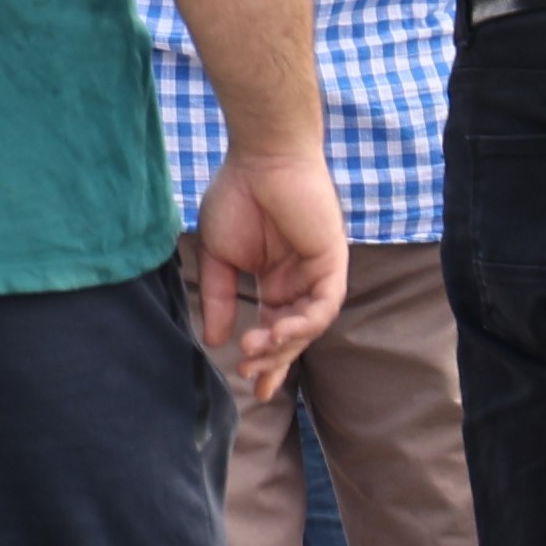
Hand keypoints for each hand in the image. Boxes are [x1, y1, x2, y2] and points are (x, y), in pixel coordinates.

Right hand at [192, 146, 350, 401]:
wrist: (259, 160)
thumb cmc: (237, 197)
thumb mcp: (218, 256)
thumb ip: (218, 297)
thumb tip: (213, 340)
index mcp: (274, 282)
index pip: (272, 329)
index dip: (265, 358)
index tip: (249, 385)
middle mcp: (299, 283)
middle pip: (293, 335)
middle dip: (275, 360)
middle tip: (251, 377)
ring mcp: (318, 274)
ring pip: (309, 325)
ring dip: (284, 343)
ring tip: (256, 350)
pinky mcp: (332, 263)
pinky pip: (324, 304)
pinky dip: (304, 321)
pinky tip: (279, 328)